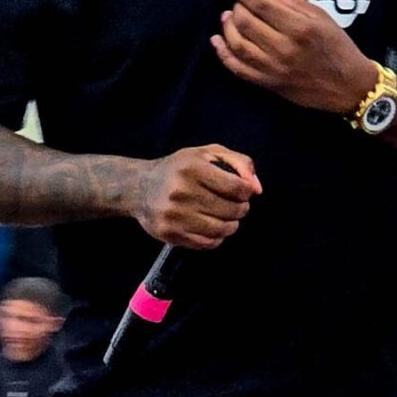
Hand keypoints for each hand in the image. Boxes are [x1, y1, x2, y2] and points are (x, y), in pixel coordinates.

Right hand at [130, 145, 259, 250]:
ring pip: (220, 229)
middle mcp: (180, 192)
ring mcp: (174, 215)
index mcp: (191, 168)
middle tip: (236, 206)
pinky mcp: (170, 234)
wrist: (139, 187)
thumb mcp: (208, 153)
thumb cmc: (178, 169)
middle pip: (231, 210)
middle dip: (241, 209)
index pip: (236, 187)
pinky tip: (213, 228)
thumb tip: (257, 189)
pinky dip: (216, 238)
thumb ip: (239, 163)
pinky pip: (206, 243)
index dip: (246, 192)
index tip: (243, 192)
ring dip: (231, 225)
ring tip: (228, 219)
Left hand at [211, 0, 377, 115]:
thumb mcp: (322, 17)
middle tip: (236, 3)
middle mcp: (284, 48)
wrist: (348, 86)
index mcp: (300, 28)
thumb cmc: (338, 47)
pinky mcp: (268, 84)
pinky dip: (223, 54)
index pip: (262, 6)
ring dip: (227, 28)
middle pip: (246, 24)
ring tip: (227, 18)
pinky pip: (238, 69)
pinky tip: (217, 42)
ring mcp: (273, 68)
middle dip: (236, 9)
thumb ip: (293, 4)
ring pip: (238, 45)